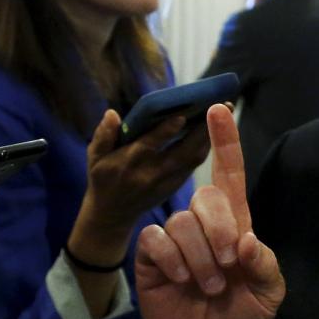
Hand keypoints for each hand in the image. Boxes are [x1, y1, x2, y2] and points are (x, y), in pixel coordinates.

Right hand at [75, 107, 211, 249]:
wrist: (112, 215)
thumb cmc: (103, 177)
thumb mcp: (95, 158)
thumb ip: (103, 135)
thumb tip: (113, 114)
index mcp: (128, 164)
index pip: (149, 146)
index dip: (165, 132)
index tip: (181, 115)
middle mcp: (151, 174)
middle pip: (182, 152)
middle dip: (202, 129)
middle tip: (221, 104)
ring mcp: (167, 182)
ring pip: (193, 158)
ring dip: (210, 134)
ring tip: (224, 109)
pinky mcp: (176, 185)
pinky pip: (194, 164)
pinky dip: (205, 144)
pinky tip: (215, 125)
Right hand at [136, 105, 284, 318]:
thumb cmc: (243, 318)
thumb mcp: (269, 294)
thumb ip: (265, 266)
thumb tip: (247, 240)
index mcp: (236, 225)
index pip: (229, 175)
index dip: (225, 142)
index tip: (218, 107)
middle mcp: (203, 225)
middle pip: (205, 196)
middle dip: (219, 228)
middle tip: (228, 266)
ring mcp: (175, 239)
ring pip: (181, 220)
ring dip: (198, 256)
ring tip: (209, 287)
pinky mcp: (152, 257)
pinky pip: (156, 239)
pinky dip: (172, 259)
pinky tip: (180, 281)